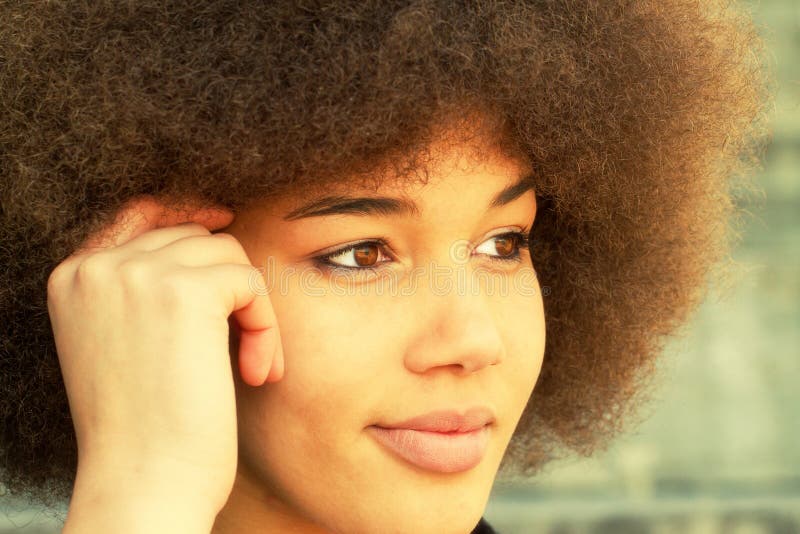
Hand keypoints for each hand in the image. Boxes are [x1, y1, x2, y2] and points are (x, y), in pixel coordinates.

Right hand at [47, 195, 282, 525]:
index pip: (140, 214)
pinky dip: (266, 327)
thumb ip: (144, 289)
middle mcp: (98, 266)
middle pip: (194, 237)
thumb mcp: (123, 342)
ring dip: (250, 310)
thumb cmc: (144, 426)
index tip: (224, 225)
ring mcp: (138, 274)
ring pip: (227, 254)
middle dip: (226, 289)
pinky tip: (256, 372)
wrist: (144, 482)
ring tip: (250, 364)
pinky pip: (250, 283)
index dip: (189, 217)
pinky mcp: (186, 291)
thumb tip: (208, 233)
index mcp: (74, 277)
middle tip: (240, 350)